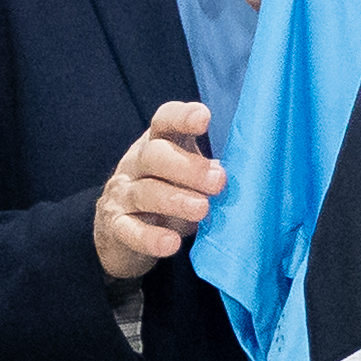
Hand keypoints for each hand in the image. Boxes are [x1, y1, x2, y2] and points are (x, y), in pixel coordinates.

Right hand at [93, 99, 224, 282]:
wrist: (119, 233)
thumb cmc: (166, 194)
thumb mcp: (186, 177)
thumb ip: (209, 172)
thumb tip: (244, 174)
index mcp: (158, 143)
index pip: (164, 121)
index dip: (181, 117)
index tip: (203, 119)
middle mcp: (136, 164)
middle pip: (154, 155)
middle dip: (187, 166)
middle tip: (218, 180)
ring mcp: (122, 195)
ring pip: (144, 192)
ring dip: (174, 200)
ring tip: (201, 209)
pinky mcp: (116, 226)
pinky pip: (130, 230)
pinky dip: (149, 237)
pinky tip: (171, 243)